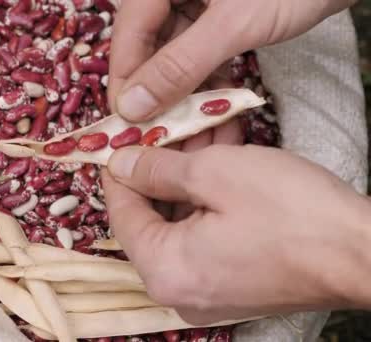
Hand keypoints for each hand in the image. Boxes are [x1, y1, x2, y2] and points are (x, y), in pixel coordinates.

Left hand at [102, 145, 370, 322]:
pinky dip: (209, 199)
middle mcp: (178, 290)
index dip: (117, 170)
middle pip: (151, 218)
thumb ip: (156, 169)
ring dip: (189, 176)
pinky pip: (204, 235)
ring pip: (180, 222)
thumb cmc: (292, 213)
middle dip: (160, 167)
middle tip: (166, 128)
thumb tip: (120, 163)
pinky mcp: (231, 283)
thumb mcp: (214, 173)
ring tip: (202, 130)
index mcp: (164, 271)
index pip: (121, 213)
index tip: (119, 139)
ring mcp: (206, 290)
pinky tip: (222, 157)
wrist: (364, 252)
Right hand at [108, 0, 354, 121]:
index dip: (125, 81)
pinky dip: (209, 90)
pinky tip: (214, 120)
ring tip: (191, 141)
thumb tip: (131, 107)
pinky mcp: (219, 22)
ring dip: (185, 101)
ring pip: (176, 62)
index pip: (128, 34)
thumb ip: (180, 65)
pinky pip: (203, 61)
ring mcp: (197, 7)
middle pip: (149, 51)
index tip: (126, 124)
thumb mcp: (234, 24)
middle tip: (157, 139)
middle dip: (157, 97)